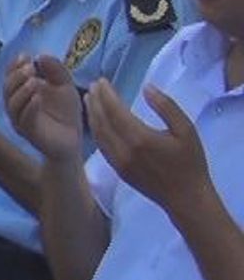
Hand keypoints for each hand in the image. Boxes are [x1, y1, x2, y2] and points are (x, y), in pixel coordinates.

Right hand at [4, 55, 85, 161]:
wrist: (73, 140)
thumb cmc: (65, 113)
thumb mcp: (64, 85)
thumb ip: (55, 70)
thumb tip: (41, 55)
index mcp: (21, 93)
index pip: (10, 76)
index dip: (14, 65)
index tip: (26, 56)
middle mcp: (16, 106)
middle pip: (6, 88)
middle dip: (16, 76)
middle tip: (30, 67)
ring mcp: (21, 120)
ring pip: (12, 104)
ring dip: (21, 90)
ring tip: (34, 80)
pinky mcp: (30, 133)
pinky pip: (25, 119)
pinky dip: (30, 106)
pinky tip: (38, 97)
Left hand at [87, 81, 211, 213]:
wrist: (186, 198)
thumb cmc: (190, 162)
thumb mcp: (186, 130)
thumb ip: (166, 107)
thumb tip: (147, 88)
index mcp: (140, 138)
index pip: (115, 111)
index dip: (106, 94)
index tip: (102, 81)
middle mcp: (124, 150)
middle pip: (102, 120)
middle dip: (96, 101)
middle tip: (93, 85)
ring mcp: (117, 161)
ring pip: (98, 133)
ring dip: (92, 114)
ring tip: (89, 98)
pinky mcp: (117, 170)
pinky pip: (101, 145)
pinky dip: (96, 130)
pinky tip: (96, 121)